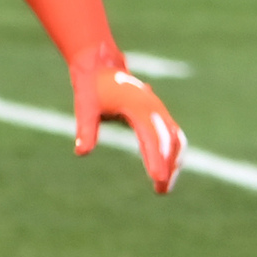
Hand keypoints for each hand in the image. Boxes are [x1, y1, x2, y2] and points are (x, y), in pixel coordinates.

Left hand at [68, 52, 186, 192]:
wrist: (102, 65)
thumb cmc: (92, 86)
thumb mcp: (84, 105)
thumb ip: (85, 128)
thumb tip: (81, 152)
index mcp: (138, 106)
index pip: (151, 137)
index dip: (156, 158)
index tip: (157, 179)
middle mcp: (154, 108)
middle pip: (169, 141)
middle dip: (167, 166)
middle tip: (161, 191)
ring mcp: (160, 110)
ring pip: (175, 139)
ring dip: (174, 163)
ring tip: (164, 188)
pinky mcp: (159, 114)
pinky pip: (173, 136)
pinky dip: (173, 153)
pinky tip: (168, 170)